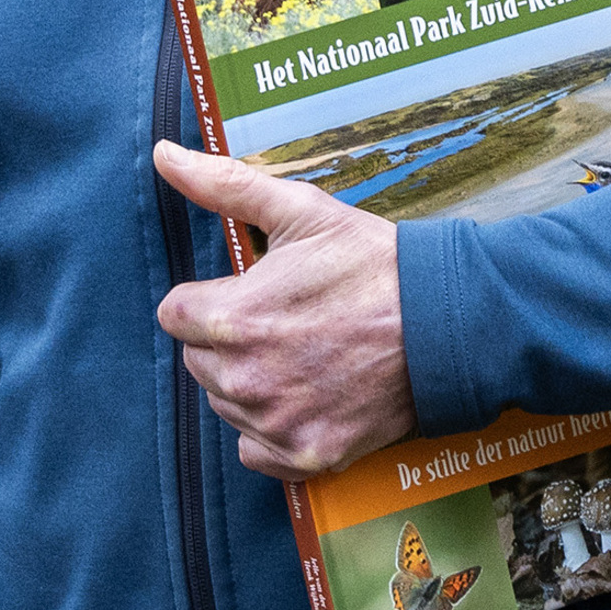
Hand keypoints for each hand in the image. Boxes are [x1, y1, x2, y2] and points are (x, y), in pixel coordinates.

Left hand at [150, 140, 414, 477]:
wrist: (447, 324)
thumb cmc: (373, 263)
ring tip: (303, 354)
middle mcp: (244, 379)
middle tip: (285, 321)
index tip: (253, 292)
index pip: (176, 315)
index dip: (213, 298)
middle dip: (228, 340)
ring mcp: (276, 423)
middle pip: (199, 361)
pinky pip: (256, 450)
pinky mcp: (307, 455)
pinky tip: (307, 398)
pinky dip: (273, 429)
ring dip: (250, 383)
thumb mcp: (300, 210)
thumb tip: (164, 154)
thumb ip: (223, 185)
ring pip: (227, 404)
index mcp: (230, 317)